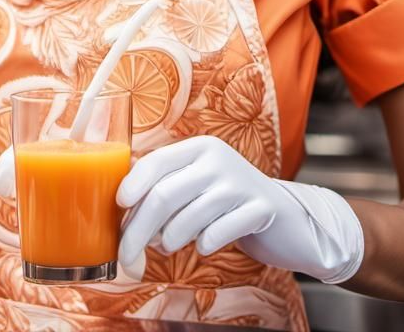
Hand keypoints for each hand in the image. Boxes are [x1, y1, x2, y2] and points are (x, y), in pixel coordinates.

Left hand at [116, 136, 362, 283]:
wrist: (285, 217)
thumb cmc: (226, 203)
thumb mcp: (197, 183)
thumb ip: (166, 186)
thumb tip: (122, 211)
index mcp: (199, 147)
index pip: (156, 161)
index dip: (132, 185)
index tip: (118, 208)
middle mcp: (218, 158)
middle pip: (165, 195)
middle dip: (139, 229)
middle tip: (126, 255)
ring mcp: (240, 182)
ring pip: (187, 218)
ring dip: (170, 240)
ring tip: (171, 244)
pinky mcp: (259, 208)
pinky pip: (215, 234)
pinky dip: (203, 245)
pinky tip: (206, 243)